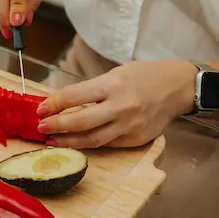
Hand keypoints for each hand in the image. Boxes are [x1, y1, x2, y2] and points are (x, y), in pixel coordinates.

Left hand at [36, 60, 197, 148]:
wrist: (178, 87)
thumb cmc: (144, 76)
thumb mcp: (116, 73)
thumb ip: (92, 89)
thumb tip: (62, 102)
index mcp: (113, 84)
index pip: (75, 96)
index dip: (54, 104)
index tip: (40, 109)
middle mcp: (121, 106)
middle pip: (81, 121)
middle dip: (56, 126)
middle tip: (41, 128)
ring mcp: (130, 125)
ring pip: (92, 139)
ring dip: (69, 142)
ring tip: (53, 141)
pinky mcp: (136, 139)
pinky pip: (108, 144)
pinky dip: (90, 144)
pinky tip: (77, 143)